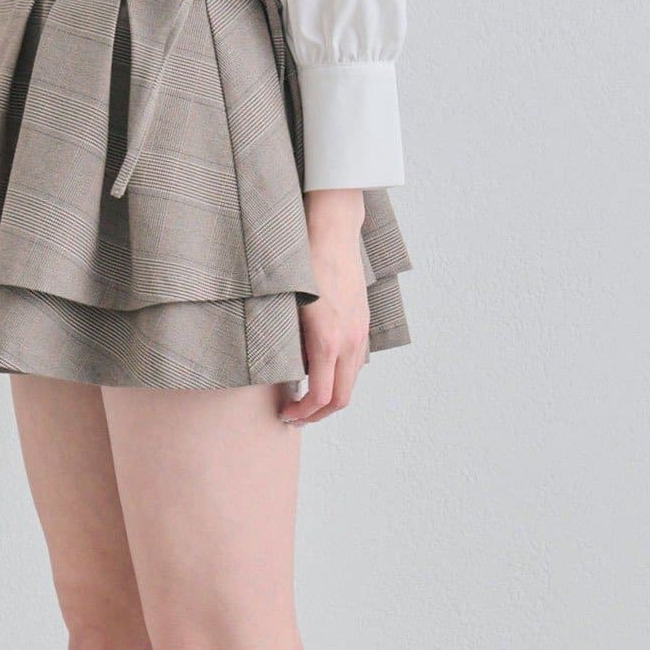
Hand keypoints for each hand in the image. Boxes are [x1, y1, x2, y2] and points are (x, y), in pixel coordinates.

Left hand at [281, 190, 370, 425]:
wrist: (332, 233)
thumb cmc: (303, 267)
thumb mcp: (287, 310)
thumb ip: (291, 347)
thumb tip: (289, 372)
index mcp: (328, 342)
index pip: (321, 397)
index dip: (304, 413)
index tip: (287, 414)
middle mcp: (350, 341)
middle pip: (342, 398)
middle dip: (318, 414)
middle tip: (296, 416)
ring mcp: (360, 332)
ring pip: (351, 380)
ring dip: (330, 394)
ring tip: (305, 394)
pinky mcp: (362, 322)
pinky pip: (355, 360)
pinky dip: (339, 373)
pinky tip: (319, 367)